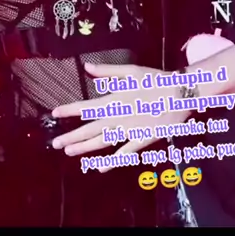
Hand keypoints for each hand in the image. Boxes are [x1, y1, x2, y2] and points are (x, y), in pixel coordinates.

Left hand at [51, 63, 187, 168]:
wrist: (180, 93)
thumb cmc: (155, 80)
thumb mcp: (130, 71)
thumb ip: (107, 71)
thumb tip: (87, 67)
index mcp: (114, 99)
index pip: (85, 107)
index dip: (69, 110)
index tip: (54, 113)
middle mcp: (118, 117)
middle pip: (89, 129)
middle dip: (71, 137)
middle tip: (55, 143)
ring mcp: (129, 131)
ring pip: (102, 142)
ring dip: (84, 148)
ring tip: (69, 152)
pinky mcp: (141, 140)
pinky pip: (123, 153)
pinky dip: (111, 161)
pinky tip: (100, 168)